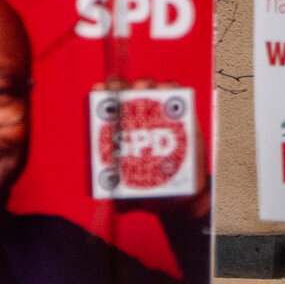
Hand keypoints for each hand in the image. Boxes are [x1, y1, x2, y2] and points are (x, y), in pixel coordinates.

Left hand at [97, 80, 211, 219]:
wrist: (182, 199)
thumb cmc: (150, 192)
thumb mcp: (130, 198)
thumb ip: (120, 199)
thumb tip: (114, 198)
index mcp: (120, 133)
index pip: (109, 107)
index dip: (104, 95)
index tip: (101, 90)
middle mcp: (138, 120)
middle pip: (128, 92)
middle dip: (124, 85)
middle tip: (126, 90)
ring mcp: (161, 117)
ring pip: (153, 90)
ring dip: (149, 85)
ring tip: (147, 89)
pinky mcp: (183, 119)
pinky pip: (179, 98)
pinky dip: (175, 91)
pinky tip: (171, 92)